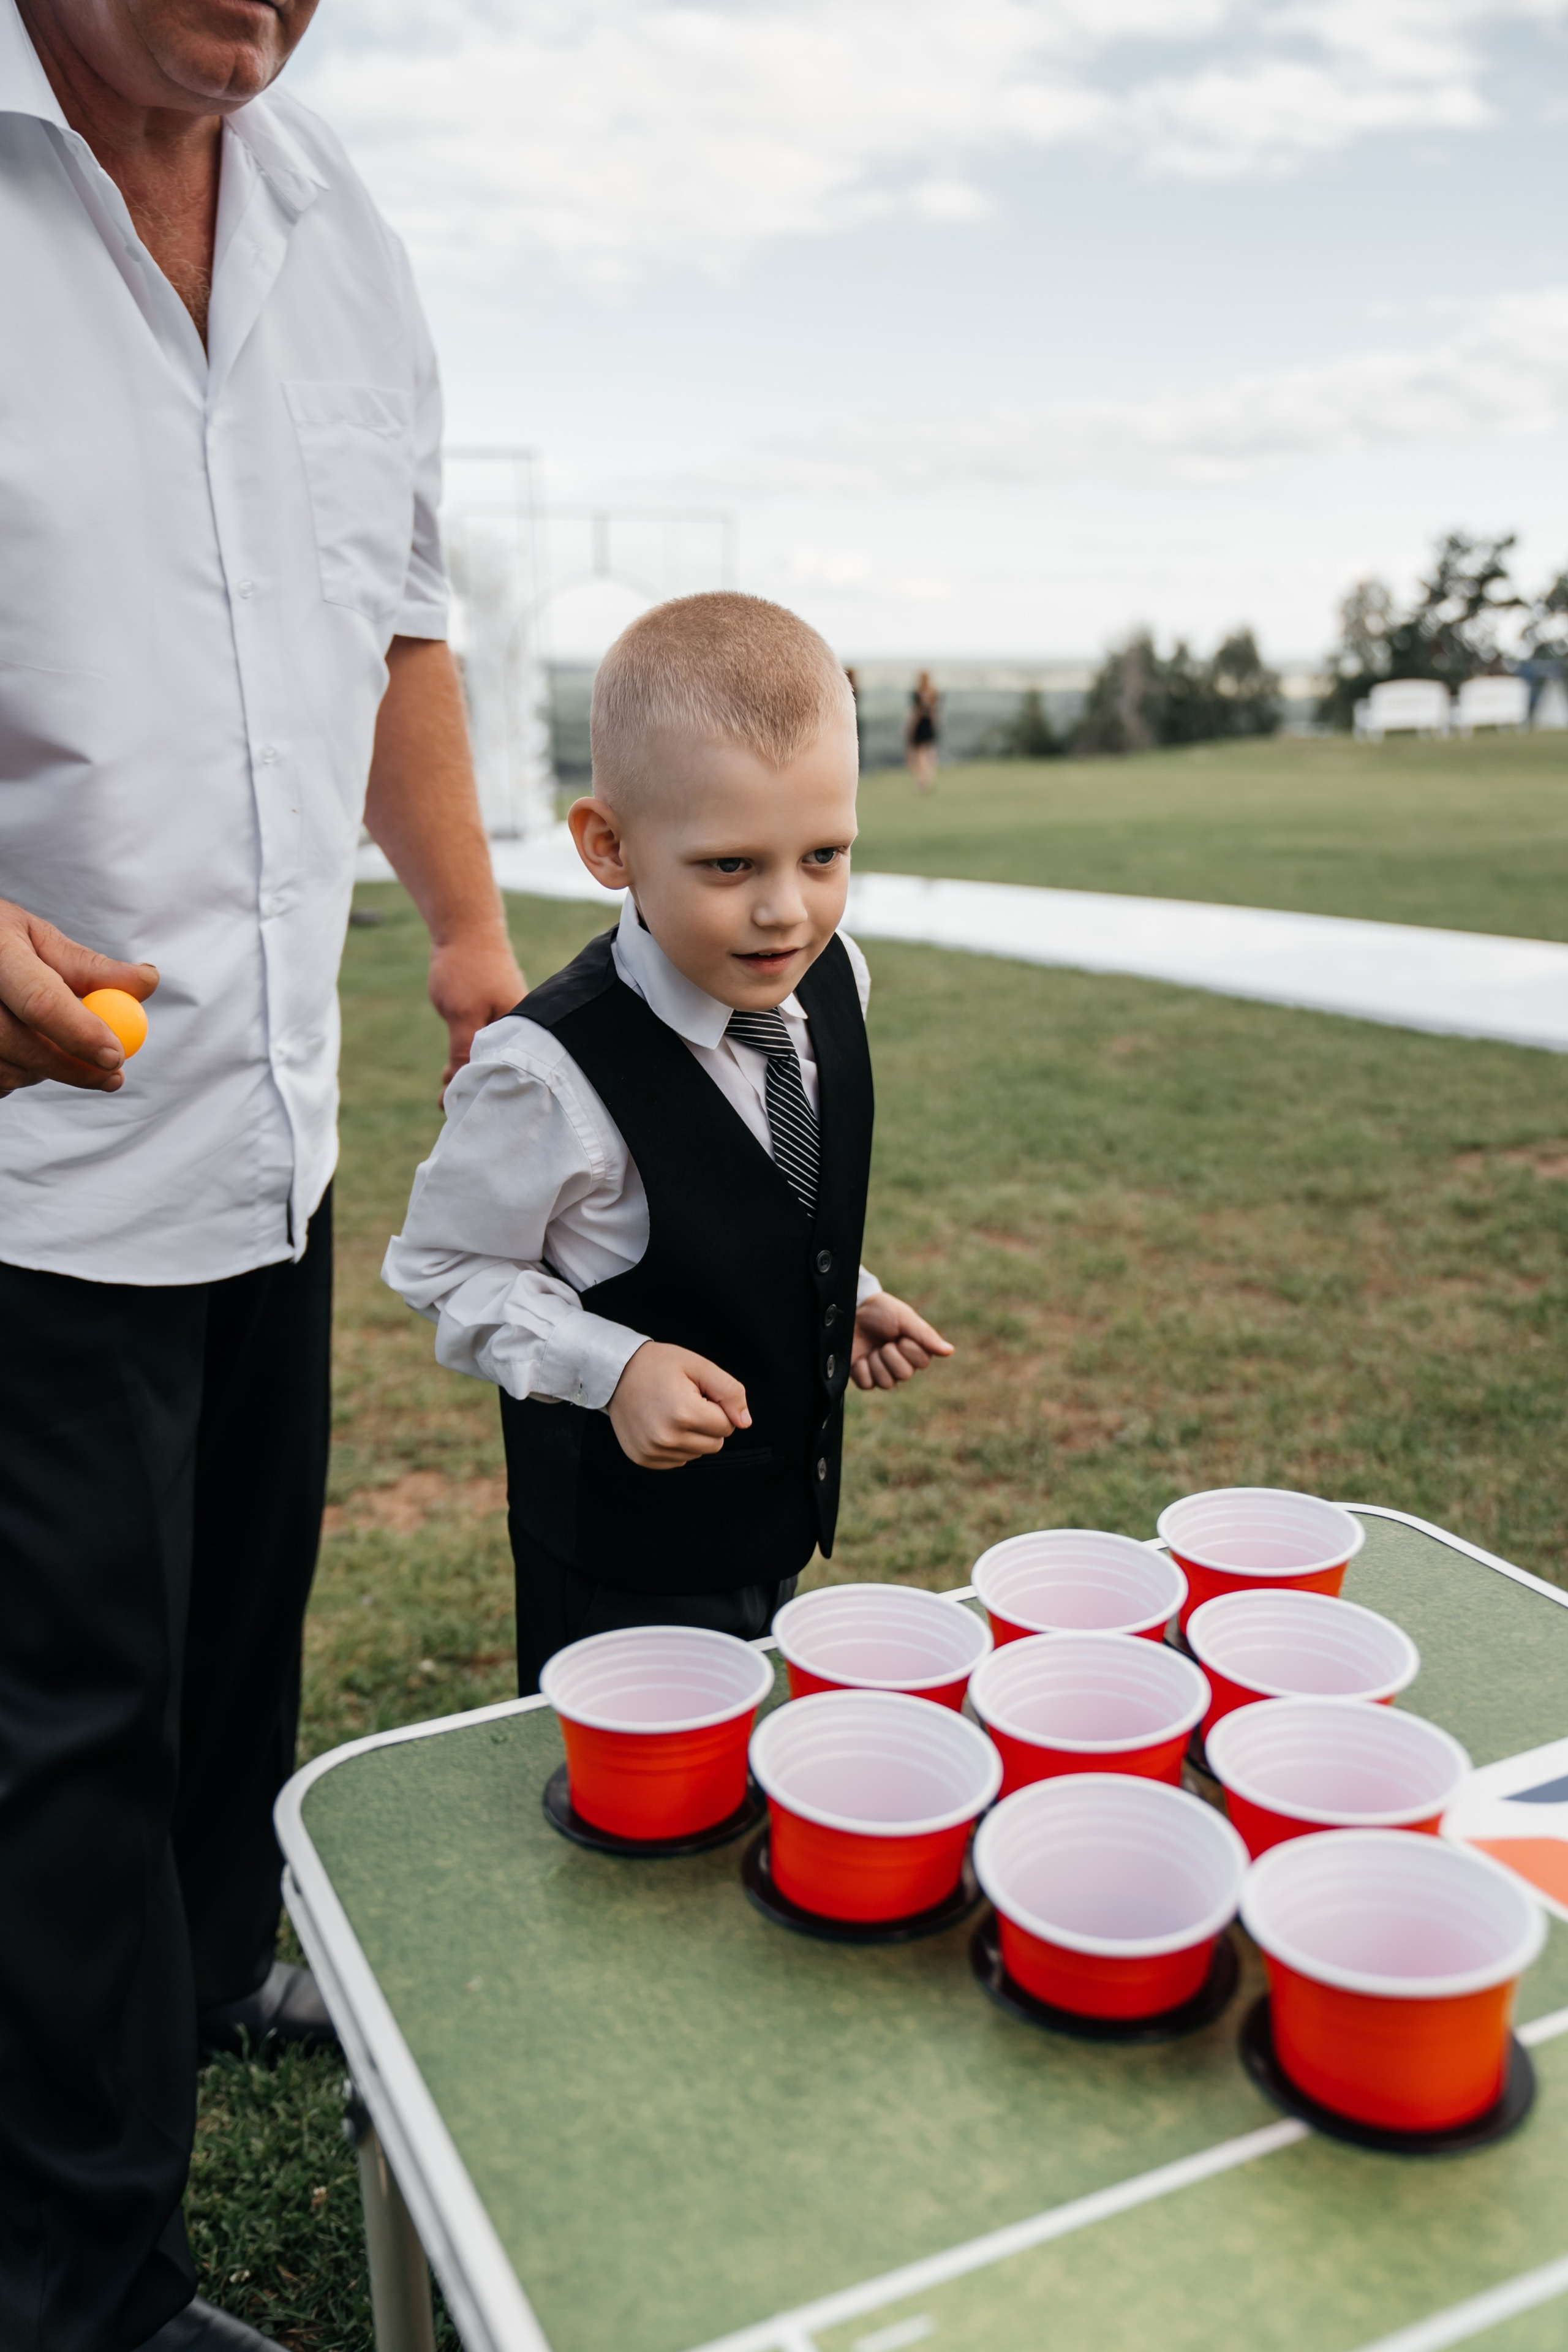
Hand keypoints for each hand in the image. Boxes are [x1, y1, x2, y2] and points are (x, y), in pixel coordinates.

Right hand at [0, 898, 157, 1098]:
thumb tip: (146, 982)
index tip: (116, 1057)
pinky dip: (16, 1076)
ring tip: (56, 1047)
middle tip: (113, 1075)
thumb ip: (89, 967)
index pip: (40, 1001)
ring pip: (7, 1070)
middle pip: (22, 1046)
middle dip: (74, 1067)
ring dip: (43, 1070)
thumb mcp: (36, 937)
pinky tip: (23, 1052)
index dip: (81, 1034)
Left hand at [429, 931, 525, 1097]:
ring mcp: (508, 1020)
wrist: (465, 927)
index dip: (485, 1093)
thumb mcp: (462, 1015)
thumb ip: (463, 1052)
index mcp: (522, 1030)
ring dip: (468, 1074)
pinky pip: (484, 1045)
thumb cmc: (467, 968)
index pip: (508, 1072)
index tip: (458, 1111)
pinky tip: (451, 1070)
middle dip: (477, 1088)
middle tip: (446, 1107)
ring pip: (491, 1057)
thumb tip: (461, 1087)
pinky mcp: (495, 1014)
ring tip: (445, 1094)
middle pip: (502, 1068)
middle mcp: (521, 1028)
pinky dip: (468, 1058)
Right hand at [607, 1342, 750, 1468]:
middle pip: (715, 1444)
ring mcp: (653, 1451)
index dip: (718, 1408)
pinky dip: (676, 1445)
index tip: (699, 1394)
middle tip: (686, 1401)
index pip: (727, 1426)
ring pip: (697, 1453)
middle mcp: (667, 1438)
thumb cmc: (658, 1366)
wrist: (615, 1373)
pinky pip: (678, 1461)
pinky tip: (662, 1424)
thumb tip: (744, 1422)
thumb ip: (730, 1391)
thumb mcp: (699, 1366)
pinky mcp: (643, 1459)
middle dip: (708, 1424)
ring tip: (671, 1411)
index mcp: (684, 1413)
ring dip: (692, 1436)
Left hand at [850, 1291, 953, 1391]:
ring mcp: (883, 1373)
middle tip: (884, 1341)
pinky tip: (861, 1357)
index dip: (909, 1347)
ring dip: (876, 1361)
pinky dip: (862, 1369)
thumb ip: (925, 1335)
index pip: (922, 1362)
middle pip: (904, 1374)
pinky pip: (867, 1384)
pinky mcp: (864, 1378)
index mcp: (916, 1352)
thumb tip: (949, 1351)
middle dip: (891, 1354)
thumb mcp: (904, 1318)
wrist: (854, 1310)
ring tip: (872, 1348)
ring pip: (886, 1383)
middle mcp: (902, 1366)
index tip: (900, 1335)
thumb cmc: (881, 1312)